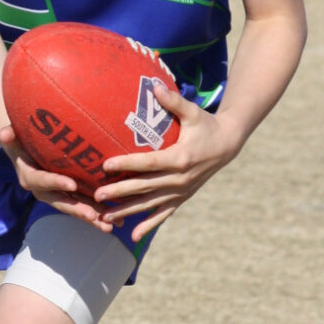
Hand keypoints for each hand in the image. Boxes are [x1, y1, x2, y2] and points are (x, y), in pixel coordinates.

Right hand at [0, 124, 115, 231]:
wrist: (24, 152)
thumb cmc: (20, 142)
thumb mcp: (12, 138)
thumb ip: (9, 136)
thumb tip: (5, 131)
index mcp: (30, 178)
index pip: (43, 181)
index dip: (56, 183)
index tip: (72, 184)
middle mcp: (44, 191)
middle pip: (62, 202)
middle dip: (77, 210)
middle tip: (92, 216)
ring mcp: (58, 196)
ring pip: (76, 208)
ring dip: (93, 218)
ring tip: (110, 226)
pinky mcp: (70, 196)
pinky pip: (84, 206)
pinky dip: (99, 213)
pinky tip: (116, 221)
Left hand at [94, 85, 240, 240]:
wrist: (227, 144)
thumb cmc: (205, 125)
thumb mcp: (192, 112)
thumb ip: (173, 102)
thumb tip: (154, 87)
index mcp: (180, 158)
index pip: (147, 162)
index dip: (126, 163)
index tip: (105, 165)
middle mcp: (179, 179)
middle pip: (144, 187)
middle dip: (119, 192)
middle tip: (97, 195)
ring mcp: (180, 191)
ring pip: (149, 204)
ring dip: (127, 211)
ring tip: (104, 216)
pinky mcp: (182, 198)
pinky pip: (163, 214)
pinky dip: (149, 225)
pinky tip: (133, 236)